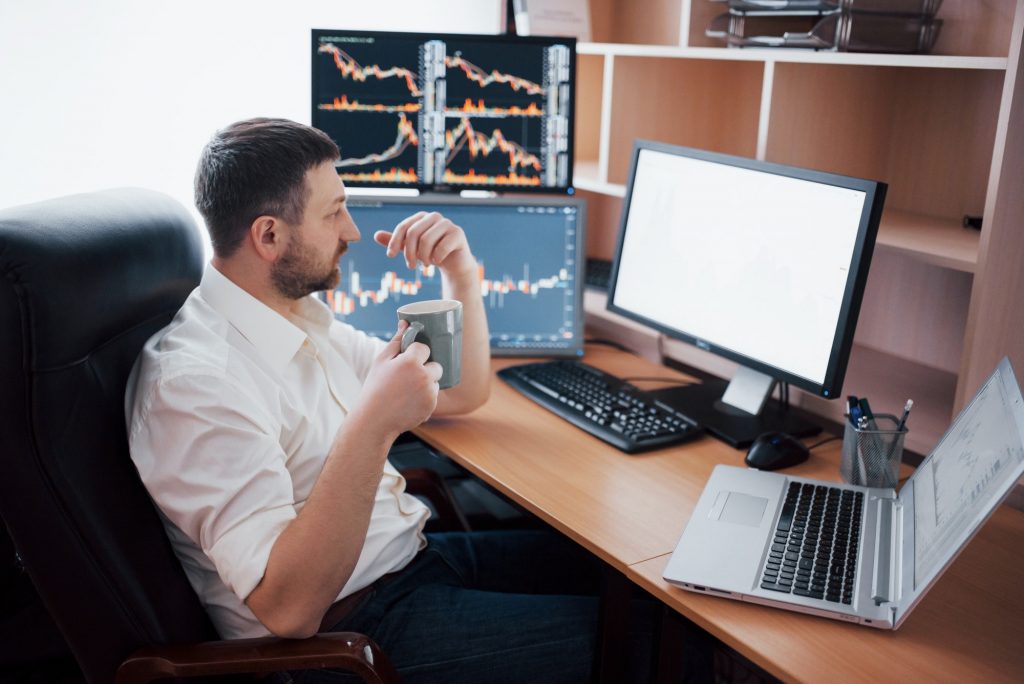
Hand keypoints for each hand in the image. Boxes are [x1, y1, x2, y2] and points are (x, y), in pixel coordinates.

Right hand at [356, 321, 442, 437]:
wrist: (375, 420)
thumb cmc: (375, 388)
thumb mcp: (381, 362)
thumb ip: (396, 341)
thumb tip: (405, 323)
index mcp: (410, 362)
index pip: (424, 348)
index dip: (415, 354)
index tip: (406, 361)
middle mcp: (424, 376)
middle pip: (435, 365)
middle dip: (425, 368)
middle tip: (408, 376)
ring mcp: (429, 392)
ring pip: (435, 381)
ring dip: (427, 383)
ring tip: (407, 390)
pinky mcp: (432, 406)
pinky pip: (434, 395)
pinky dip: (426, 397)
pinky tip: (410, 401)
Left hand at [374, 211, 476, 278]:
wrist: (454, 263)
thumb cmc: (432, 253)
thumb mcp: (412, 248)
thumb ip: (397, 241)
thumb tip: (376, 235)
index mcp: (422, 217)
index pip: (403, 227)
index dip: (394, 241)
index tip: (390, 256)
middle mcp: (434, 217)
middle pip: (413, 233)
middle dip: (409, 252)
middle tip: (411, 266)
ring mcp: (447, 224)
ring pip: (426, 240)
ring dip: (423, 257)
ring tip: (426, 264)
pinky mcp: (457, 234)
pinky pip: (441, 247)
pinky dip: (436, 258)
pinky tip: (436, 262)